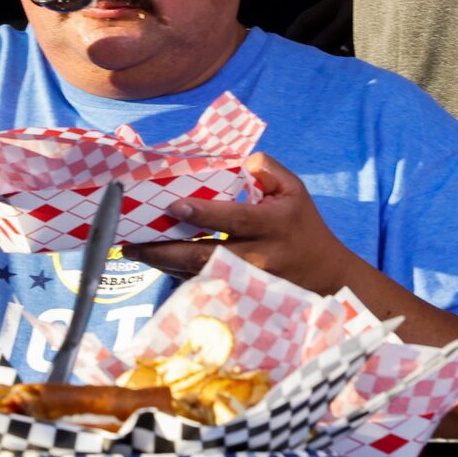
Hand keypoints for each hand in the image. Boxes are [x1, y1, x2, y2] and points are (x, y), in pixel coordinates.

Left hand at [131, 152, 352, 293]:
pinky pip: (205, 286)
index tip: (173, 206)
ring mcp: (250, 281)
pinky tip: (155, 262)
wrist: (325, 276)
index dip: (204, 214)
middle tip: (132, 242)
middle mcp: (260, 255)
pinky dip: (177, 274)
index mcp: (274, 223)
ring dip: (164, 264)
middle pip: (207, 254)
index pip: (235, 218)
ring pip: (200, 274)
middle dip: (166, 250)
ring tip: (133, 250)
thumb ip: (266, 169)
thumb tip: (235, 161)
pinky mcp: (242, 295)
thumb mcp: (293, 189)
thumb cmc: (302, 224)